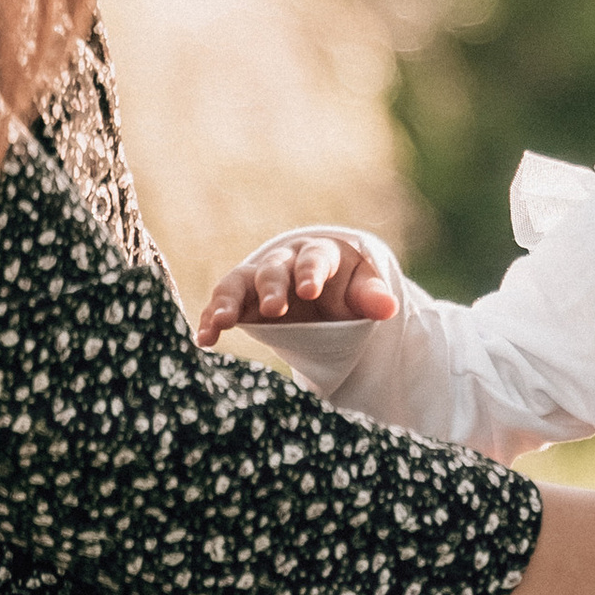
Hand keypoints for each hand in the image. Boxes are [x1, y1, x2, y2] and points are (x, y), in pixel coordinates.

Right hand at [198, 227, 400, 347]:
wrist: (323, 291)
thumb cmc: (345, 288)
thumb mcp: (362, 291)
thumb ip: (372, 297)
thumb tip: (389, 308)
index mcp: (318, 254)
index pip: (314, 257)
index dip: (311, 272)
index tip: (310, 291)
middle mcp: (283, 262)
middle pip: (274, 269)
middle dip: (272, 287)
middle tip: (276, 309)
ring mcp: (257, 280)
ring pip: (238, 283)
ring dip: (228, 301)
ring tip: (221, 322)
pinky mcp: (240, 299)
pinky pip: (221, 305)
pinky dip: (210, 319)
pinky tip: (205, 340)